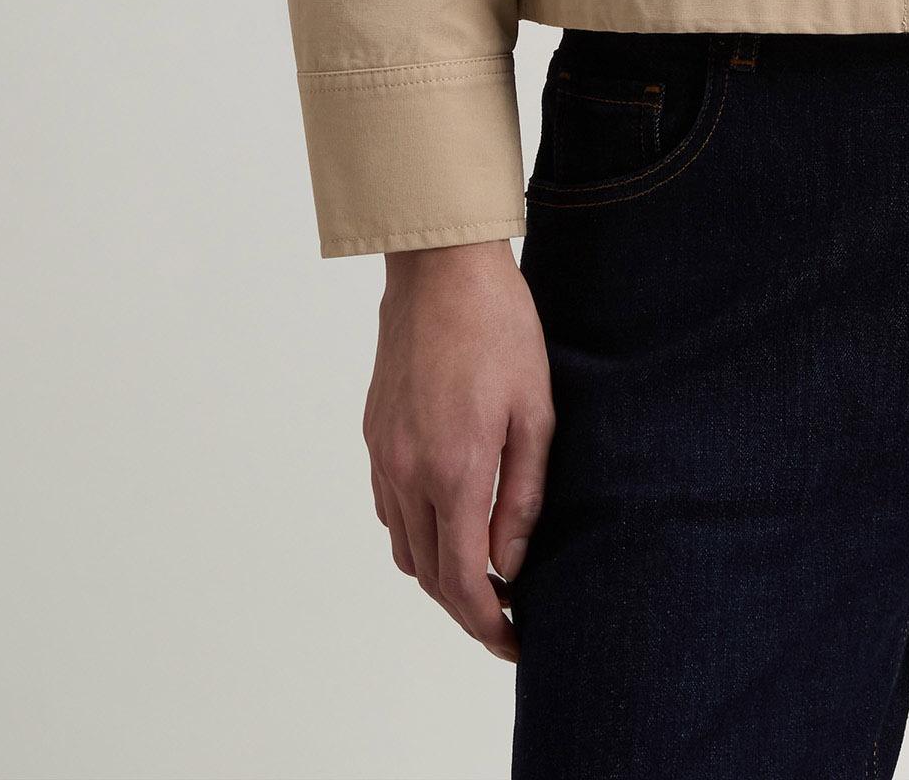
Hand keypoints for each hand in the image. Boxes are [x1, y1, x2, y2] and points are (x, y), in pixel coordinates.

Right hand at [364, 238, 553, 660]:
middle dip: (468, 609)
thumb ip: (523, 496)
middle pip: (430, 577)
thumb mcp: (534, 411)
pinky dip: (417, 534)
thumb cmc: (500, 329)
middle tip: (507, 618)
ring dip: (440, 575)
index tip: (516, 640)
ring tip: (484, 573)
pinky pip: (389, 511)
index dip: (489, 625)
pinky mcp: (373, 437)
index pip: (463, 583)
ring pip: (405, 549)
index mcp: (454, 471)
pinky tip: (450, 521)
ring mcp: (383, 456)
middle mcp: (408, 474)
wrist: (441, 268)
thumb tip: (510, 565)